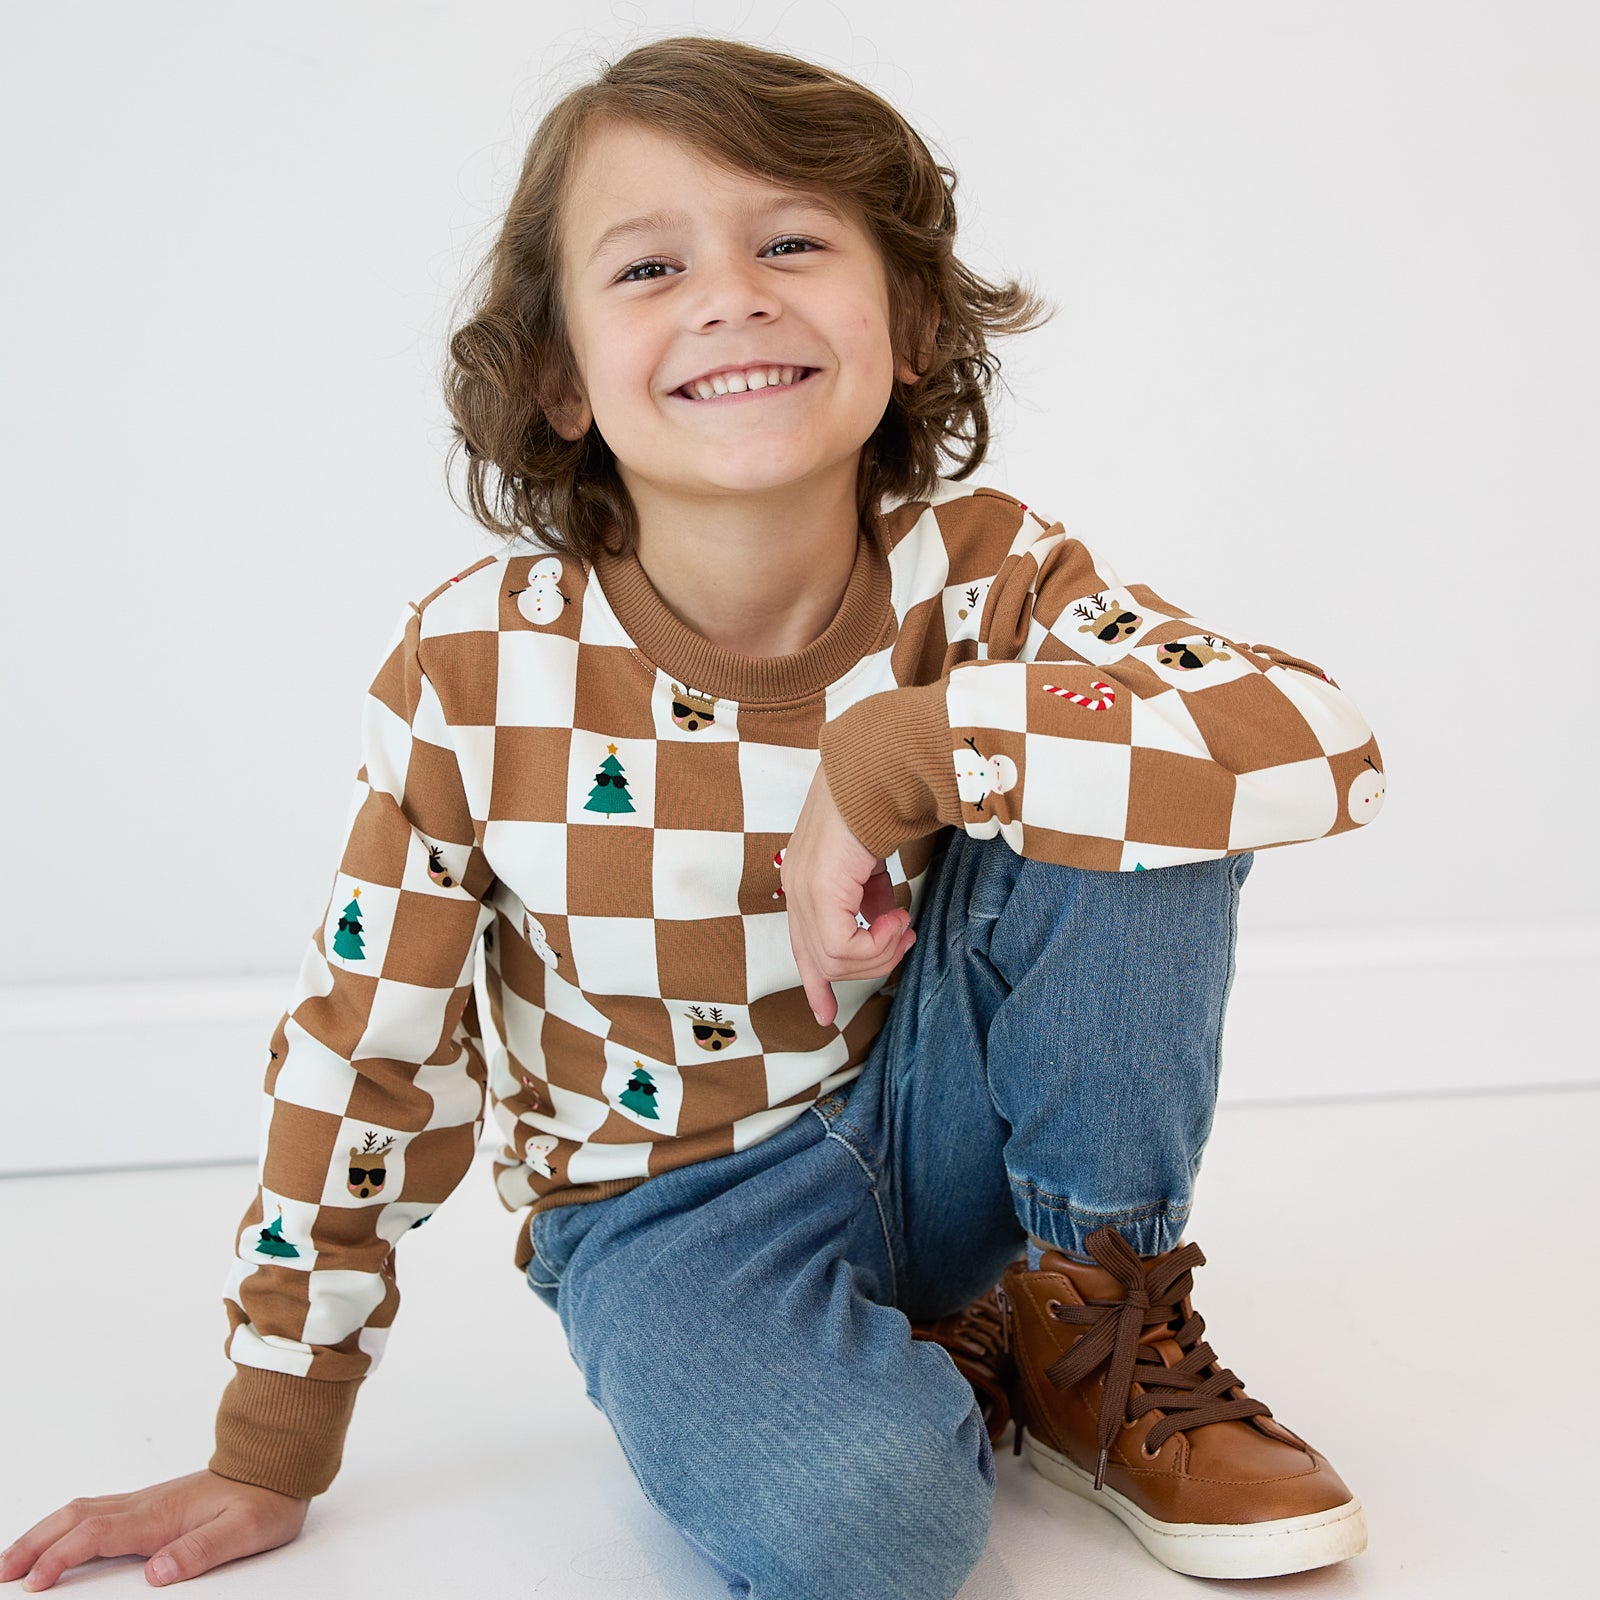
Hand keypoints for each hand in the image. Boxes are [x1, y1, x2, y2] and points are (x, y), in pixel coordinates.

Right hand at [1, 1469, 308, 1589]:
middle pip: (76, 1517)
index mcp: (161, 1515)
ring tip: (15, 1558)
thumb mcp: (244, 1531)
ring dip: (45, 1531)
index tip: (34, 1583)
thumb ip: (201, 1551)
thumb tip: (158, 1573)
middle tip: (3, 1572)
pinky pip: (98, 1509)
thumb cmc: (266, 1498)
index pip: (97, 1535)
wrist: (281, 1462)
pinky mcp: (154, 1502)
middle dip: (35, 1543)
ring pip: (83, 1510)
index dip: (62, 1557)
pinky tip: (60, 1537)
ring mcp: (148, 1500)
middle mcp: (147, 1504)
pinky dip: (67, 1524)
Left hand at [783, 763, 915, 1028]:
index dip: (815, 984)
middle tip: (904, 939)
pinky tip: (898, 917)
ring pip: (835, 960)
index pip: (801, 946)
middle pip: (822, 962)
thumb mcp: (870, 864)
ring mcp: (804, 890)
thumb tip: (883, 920)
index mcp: (803, 881)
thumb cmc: (878, 807)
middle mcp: (796, 889)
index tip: (826, 1015)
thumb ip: (868, 895)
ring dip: (880, 952)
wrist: (877, 771)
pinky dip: (877, 942)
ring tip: (904, 923)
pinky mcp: (820, 890)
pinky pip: (844, 947)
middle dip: (870, 964)